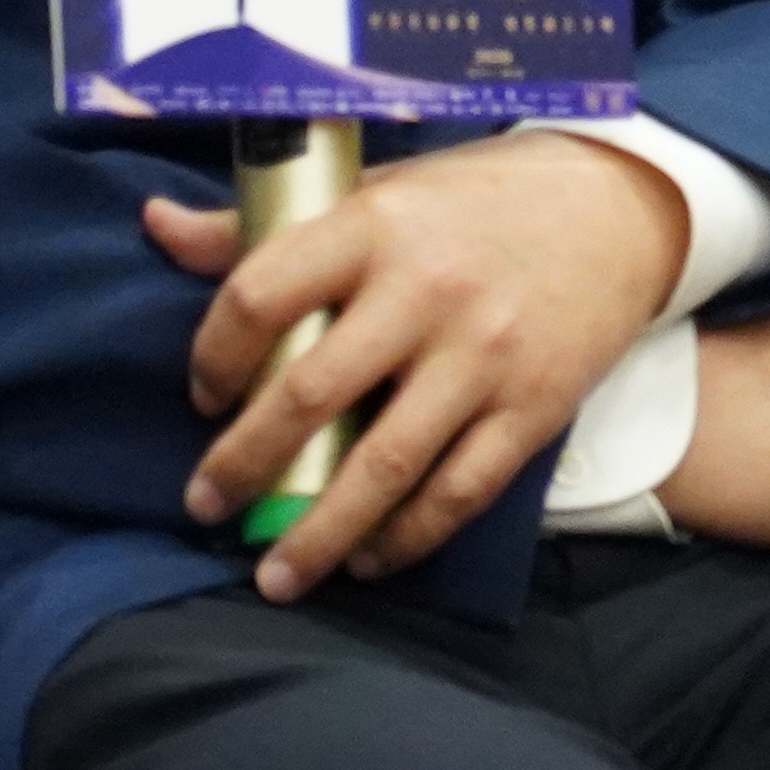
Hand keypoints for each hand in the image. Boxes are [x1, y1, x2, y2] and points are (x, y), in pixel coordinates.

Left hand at [143, 134, 688, 601]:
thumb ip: (264, 224)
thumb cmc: (473, 200)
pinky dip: (406, 538)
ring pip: (384, 465)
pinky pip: (457, 492)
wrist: (614, 208)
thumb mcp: (373, 192)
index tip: (203, 393)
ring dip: (319, 533)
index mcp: (373, 225)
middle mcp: (425, 291)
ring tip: (274, 577)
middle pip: (310, 395)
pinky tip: (366, 561)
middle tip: (204, 504)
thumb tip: (155, 225)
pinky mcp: (531, 409)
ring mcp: (482, 356)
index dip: (214, 355)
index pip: (263, 295)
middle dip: (244, 463)